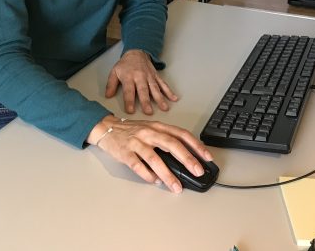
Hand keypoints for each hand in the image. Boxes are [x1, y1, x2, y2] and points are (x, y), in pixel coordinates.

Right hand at [88, 116, 213, 193]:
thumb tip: (186, 158)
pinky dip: (147, 175)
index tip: (207, 157)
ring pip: (154, 158)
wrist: (107, 128)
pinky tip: (154, 182)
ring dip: (167, 174)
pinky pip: (137, 165)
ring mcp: (136, 142)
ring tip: (176, 187)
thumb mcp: (152, 130)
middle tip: (198, 171)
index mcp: (158, 126)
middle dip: (187, 158)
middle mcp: (149, 132)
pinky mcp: (125, 152)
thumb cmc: (132, 131)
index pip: (181, 134)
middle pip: (171, 144)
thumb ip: (167, 140)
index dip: (196, 145)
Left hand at [105, 49, 178, 114]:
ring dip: (160, 98)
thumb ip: (111, 84)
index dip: (129, 101)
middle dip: (146, 101)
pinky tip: (174, 98)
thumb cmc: (124, 65)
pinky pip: (163, 84)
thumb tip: (108, 96)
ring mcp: (149, 76)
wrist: (136, 52)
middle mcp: (140, 77)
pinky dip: (169, 91)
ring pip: (155, 88)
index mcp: (128, 77)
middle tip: (149, 112)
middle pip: (143, 90)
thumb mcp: (114, 72)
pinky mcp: (156, 76)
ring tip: (164, 108)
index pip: (128, 90)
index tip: (130, 111)